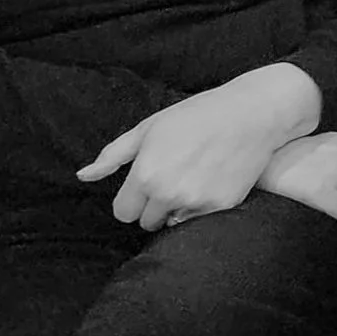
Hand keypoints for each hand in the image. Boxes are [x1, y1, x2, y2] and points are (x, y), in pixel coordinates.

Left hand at [79, 63, 320, 229]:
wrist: (253, 114)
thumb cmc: (196, 115)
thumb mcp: (149, 128)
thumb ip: (113, 156)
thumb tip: (83, 176)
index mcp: (146, 175)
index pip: (123, 212)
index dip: (131, 198)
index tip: (145, 183)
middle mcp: (169, 193)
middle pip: (146, 221)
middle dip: (153, 204)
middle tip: (171, 177)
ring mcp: (197, 201)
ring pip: (173, 221)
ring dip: (176, 207)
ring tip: (192, 177)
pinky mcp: (222, 206)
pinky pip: (198, 218)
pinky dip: (201, 205)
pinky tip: (211, 180)